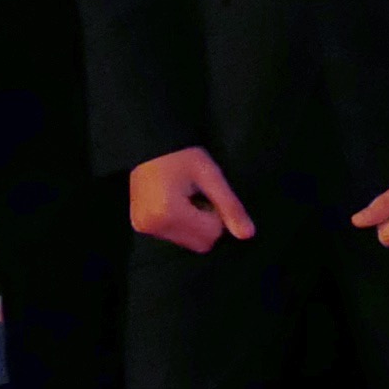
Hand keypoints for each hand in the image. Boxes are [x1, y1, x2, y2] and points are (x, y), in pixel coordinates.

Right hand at [130, 146, 254, 251]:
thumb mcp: (210, 175)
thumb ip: (230, 206)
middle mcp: (154, 227)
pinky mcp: (140, 227)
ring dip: (193, 225)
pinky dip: (180, 224)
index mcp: (169, 213)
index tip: (207, 193)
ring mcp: (144, 228)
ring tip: (184, 197)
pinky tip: (173, 202)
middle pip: (200, 243)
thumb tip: (248, 235)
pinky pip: (174, 237)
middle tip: (197, 196)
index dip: (217, 214)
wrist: (148, 145)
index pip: (212, 234)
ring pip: (188, 242)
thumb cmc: (181, 155)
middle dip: (206, 223)